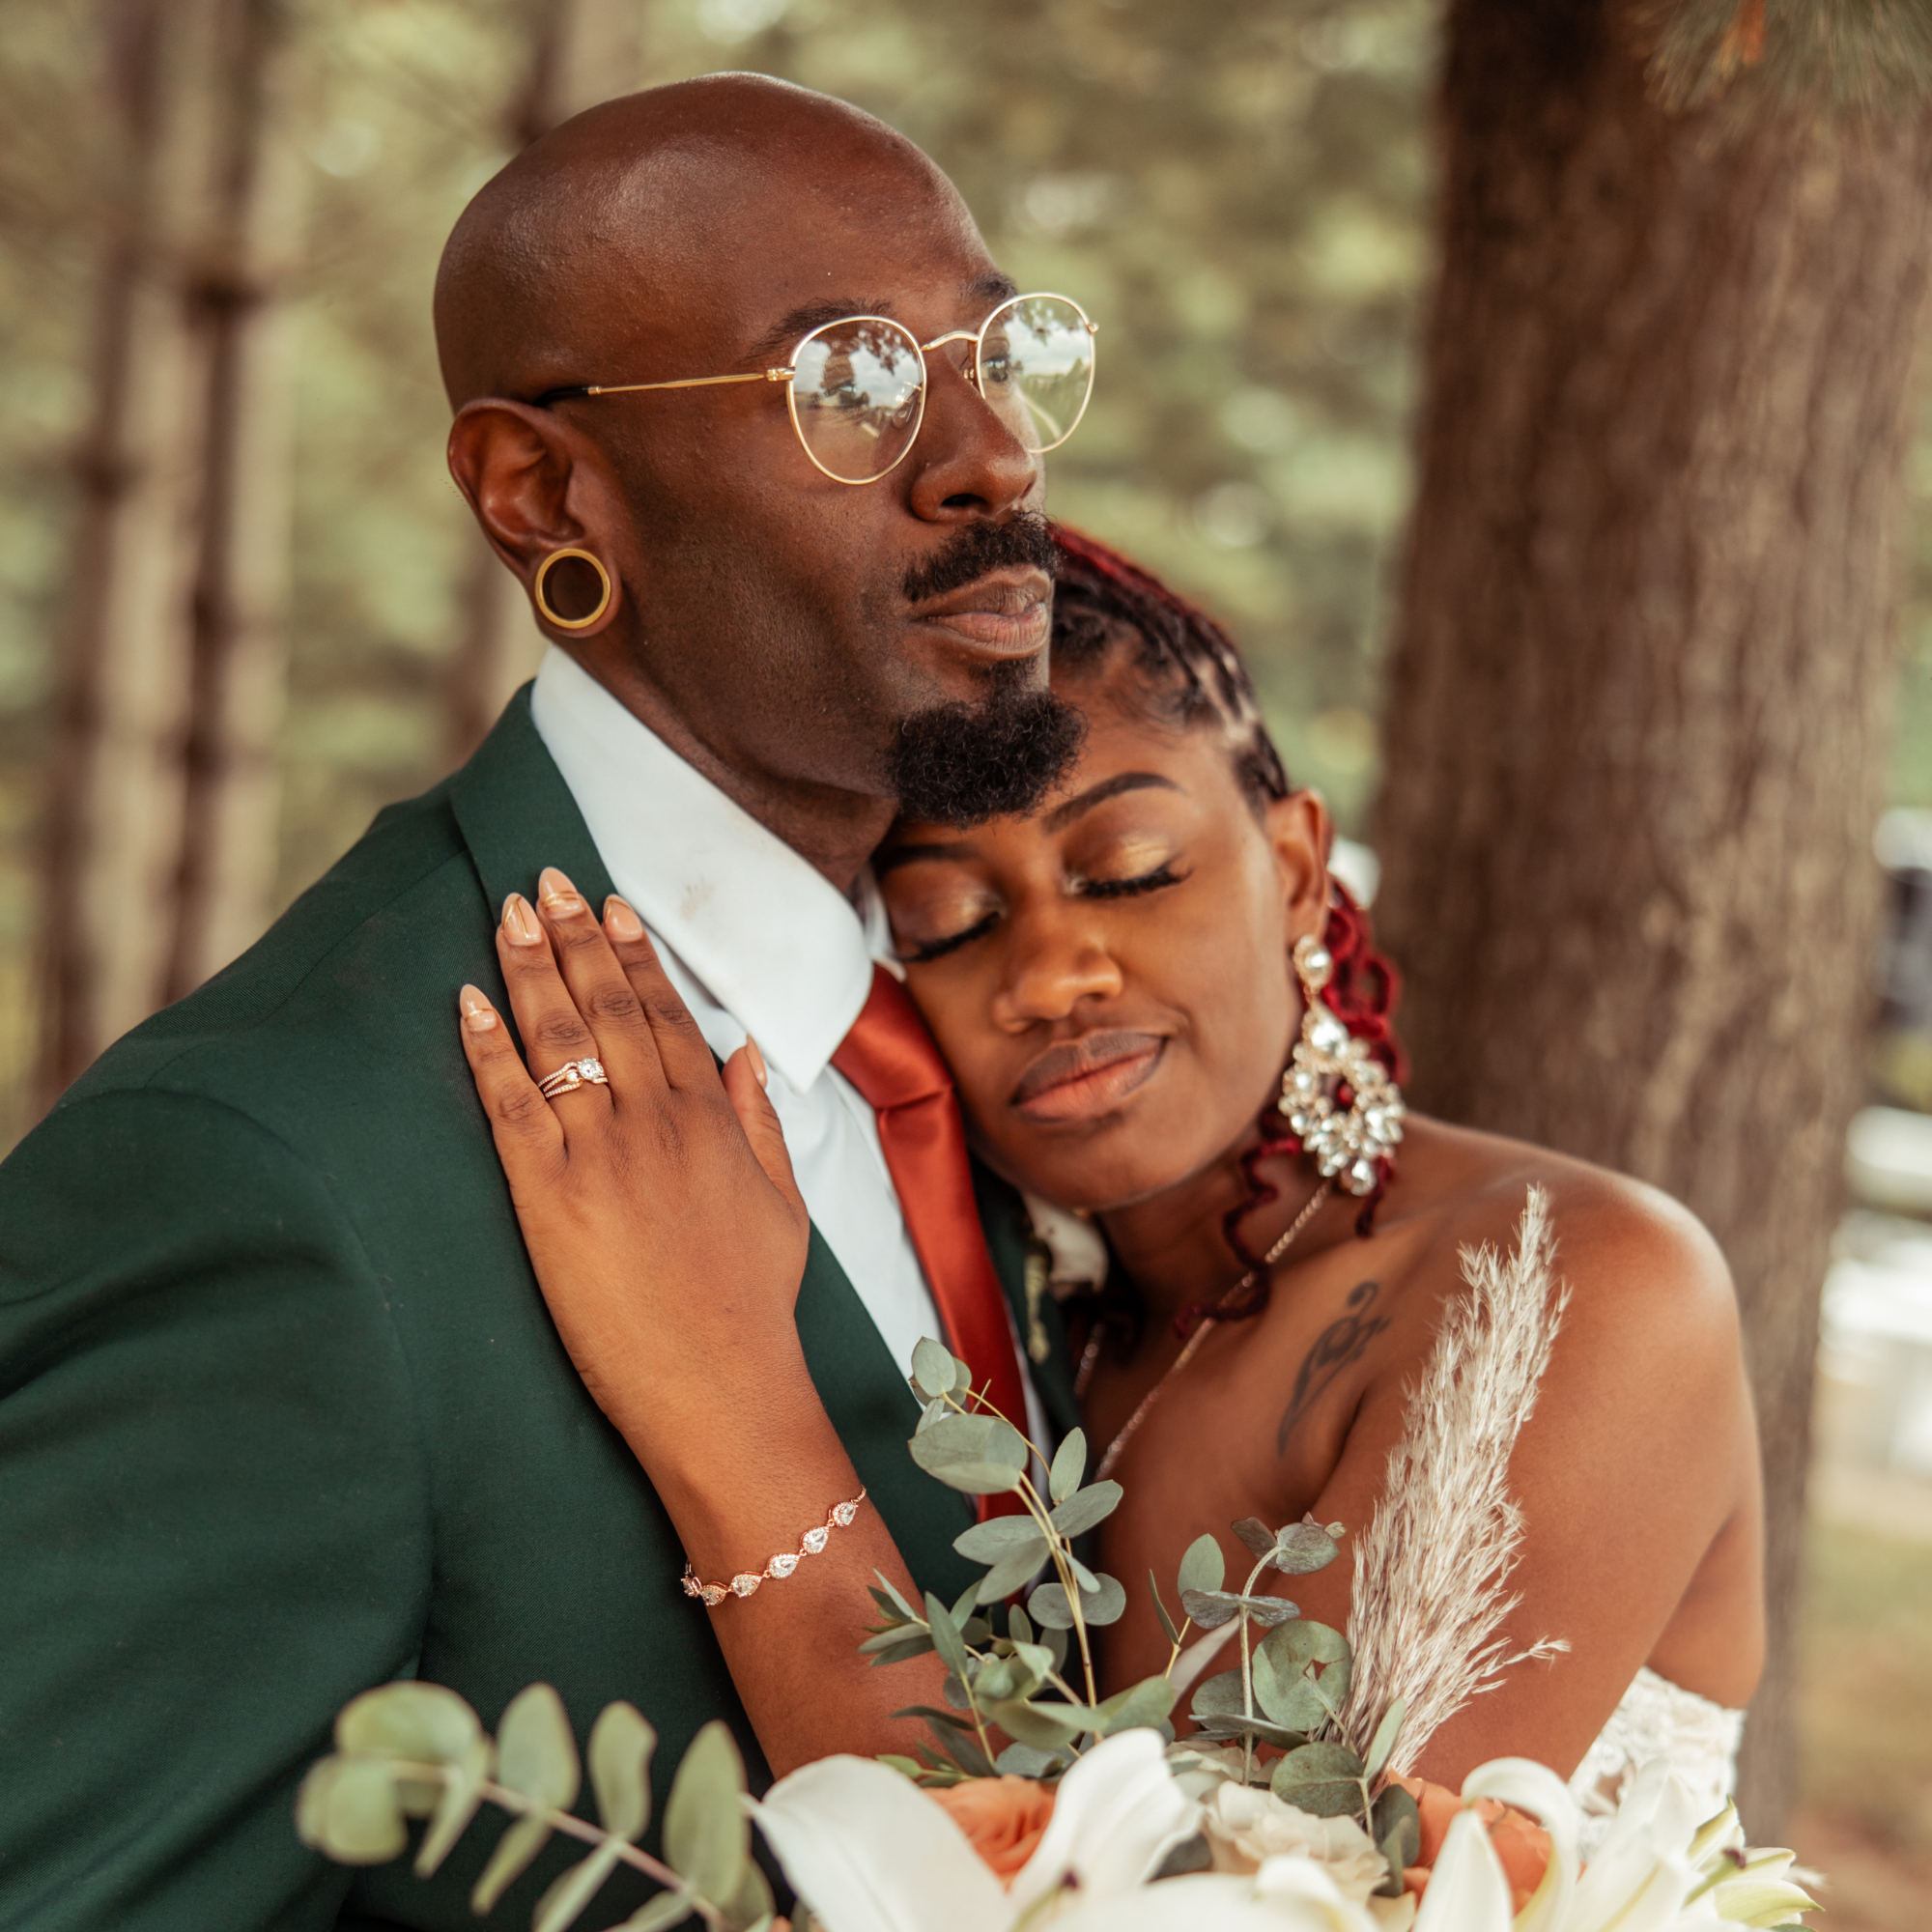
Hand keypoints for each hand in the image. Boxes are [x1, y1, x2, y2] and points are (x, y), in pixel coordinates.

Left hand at [456, 867, 812, 1450]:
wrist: (724, 1387)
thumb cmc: (753, 1305)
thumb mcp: (781, 1203)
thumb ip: (759, 1122)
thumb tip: (742, 1053)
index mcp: (712, 1120)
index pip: (668, 1014)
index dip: (636, 955)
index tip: (612, 906)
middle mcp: (657, 1121)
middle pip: (608, 1007)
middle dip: (576, 937)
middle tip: (547, 881)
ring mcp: (602, 1154)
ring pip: (559, 1037)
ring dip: (529, 967)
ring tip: (509, 913)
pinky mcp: (550, 1196)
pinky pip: (510, 1103)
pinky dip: (487, 1046)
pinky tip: (469, 999)